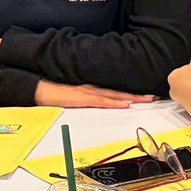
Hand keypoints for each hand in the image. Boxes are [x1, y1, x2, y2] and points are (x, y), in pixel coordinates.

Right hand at [34, 80, 155, 108]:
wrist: (38, 86)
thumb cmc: (52, 91)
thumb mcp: (72, 93)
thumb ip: (85, 96)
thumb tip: (99, 101)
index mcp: (91, 87)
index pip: (114, 89)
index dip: (130, 91)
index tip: (145, 93)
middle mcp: (92, 87)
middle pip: (118, 91)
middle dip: (136, 95)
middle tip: (152, 96)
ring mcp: (87, 92)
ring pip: (114, 95)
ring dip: (131, 97)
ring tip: (145, 100)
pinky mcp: (81, 98)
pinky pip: (101, 101)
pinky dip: (114, 102)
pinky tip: (125, 103)